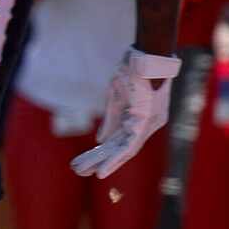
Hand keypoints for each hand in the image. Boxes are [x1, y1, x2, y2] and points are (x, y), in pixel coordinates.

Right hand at [72, 48, 178, 177]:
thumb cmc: (134, 71)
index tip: (85, 160)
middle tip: (79, 171)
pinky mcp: (147, 123)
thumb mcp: (116, 97)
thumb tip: (101, 141)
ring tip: (82, 171)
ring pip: (123, 150)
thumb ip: (111, 120)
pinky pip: (130, 147)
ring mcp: (149, 124)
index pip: (120, 139)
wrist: (147, 56)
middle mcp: (147, 124)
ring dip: (103, 162)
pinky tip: (101, 171)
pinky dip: (114, 160)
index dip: (103, 151)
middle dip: (99, 160)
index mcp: (141, 117)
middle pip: (120, 147)